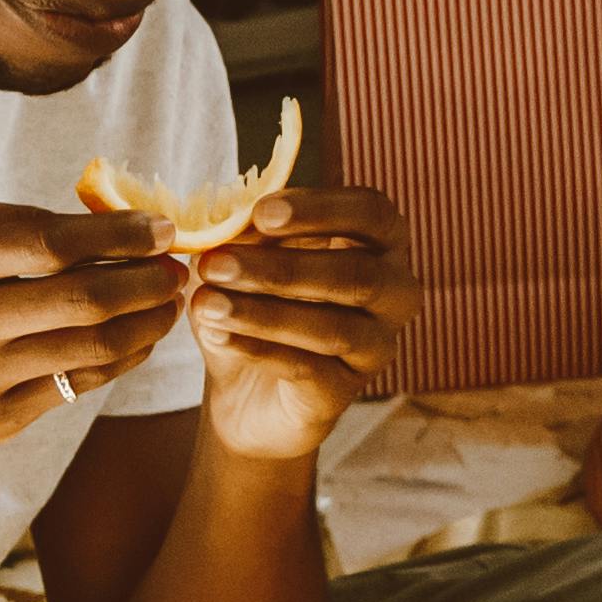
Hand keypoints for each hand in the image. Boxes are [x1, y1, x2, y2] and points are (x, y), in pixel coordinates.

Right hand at [0, 191, 183, 480]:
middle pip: (82, 298)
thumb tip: (89, 218)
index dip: (119, 235)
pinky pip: (71, 388)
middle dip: (147, 281)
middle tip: (181, 268)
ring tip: (169, 303)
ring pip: (87, 347)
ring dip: (144, 323)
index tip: (162, 228)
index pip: (49, 241)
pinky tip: (135, 342)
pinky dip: (115, 361)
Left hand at [187, 185, 409, 462]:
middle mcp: (395, 292)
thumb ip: (250, 234)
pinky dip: (258, 350)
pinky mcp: (345, 392)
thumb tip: (235, 218)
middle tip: (216, 264)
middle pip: (357, 274)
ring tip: (207, 304)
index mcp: (381, 242)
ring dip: (263, 313)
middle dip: (281, 268)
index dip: (322, 210)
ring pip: (334, 328)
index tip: (262, 213)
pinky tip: (217, 337)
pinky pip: (309, 369)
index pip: (372, 213)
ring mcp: (376, 346)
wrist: (246, 390)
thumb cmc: (255, 302)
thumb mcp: (247, 257)